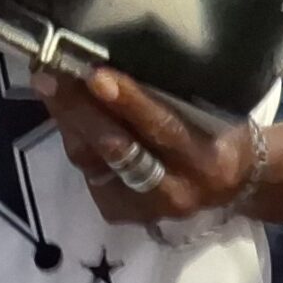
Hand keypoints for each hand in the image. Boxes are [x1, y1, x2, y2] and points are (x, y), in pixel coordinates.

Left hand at [34, 66, 260, 224]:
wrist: (233, 182)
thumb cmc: (218, 130)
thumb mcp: (208, 112)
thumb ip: (168, 99)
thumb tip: (115, 66)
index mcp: (205, 159)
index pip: (162, 128)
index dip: (128, 102)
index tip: (98, 75)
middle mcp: (175, 190)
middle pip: (119, 150)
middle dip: (81, 112)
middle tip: (53, 77)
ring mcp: (146, 209)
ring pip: (95, 164)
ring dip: (68, 123)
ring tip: (49, 88)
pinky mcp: (123, 216)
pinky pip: (89, 175)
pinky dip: (75, 142)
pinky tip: (65, 116)